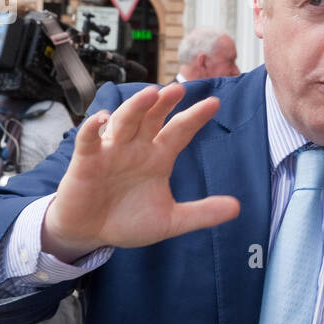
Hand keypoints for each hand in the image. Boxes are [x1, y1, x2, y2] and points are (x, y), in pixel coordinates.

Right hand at [42, 85, 239, 259]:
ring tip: (151, 94)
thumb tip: (237, 208)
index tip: (215, 103)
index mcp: (158, 157)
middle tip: (179, 89)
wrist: (90, 233)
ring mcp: (111, 152)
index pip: (180, 131)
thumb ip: (201, 213)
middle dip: (164, 103)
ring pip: (125, 122)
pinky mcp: (86, 161)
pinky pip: (89, 140)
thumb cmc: (127, 221)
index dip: (195, 117)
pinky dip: (92, 128)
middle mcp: (136, 148)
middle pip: (152, 118)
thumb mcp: (170, 221)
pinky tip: (102, 118)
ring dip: (136, 107)